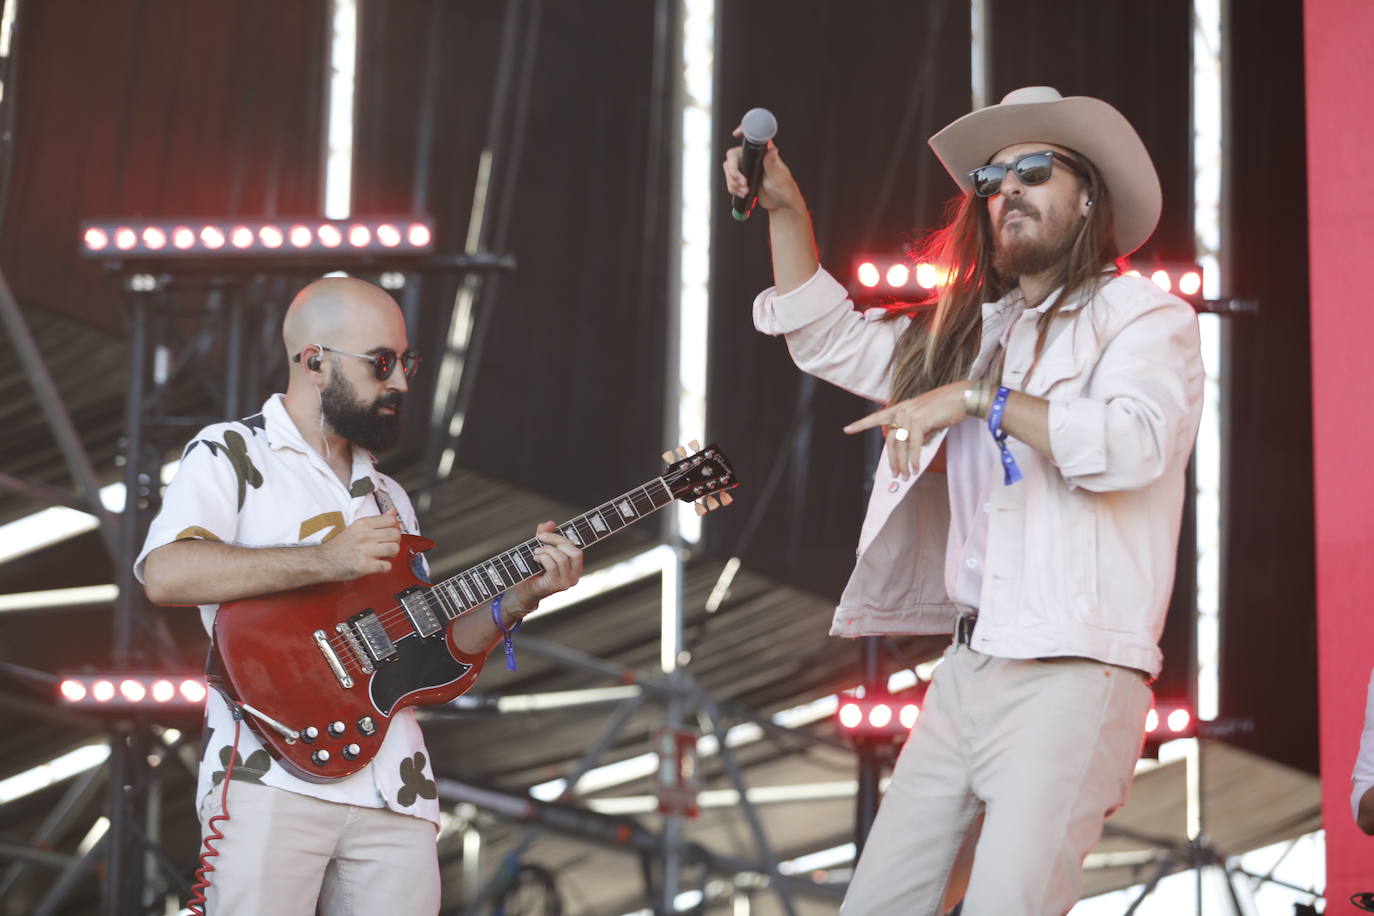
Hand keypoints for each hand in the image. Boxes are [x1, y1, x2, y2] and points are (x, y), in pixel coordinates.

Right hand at [319, 511, 400, 579]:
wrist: (321, 561)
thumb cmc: (338, 546)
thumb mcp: (356, 527)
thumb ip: (376, 520)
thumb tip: (392, 511)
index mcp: (363, 524)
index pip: (391, 520)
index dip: (394, 527)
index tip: (390, 533)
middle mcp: (366, 535)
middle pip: (395, 534)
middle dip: (395, 541)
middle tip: (387, 546)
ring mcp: (366, 551)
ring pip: (394, 549)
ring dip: (392, 554)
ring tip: (383, 556)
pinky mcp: (365, 566)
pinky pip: (387, 566)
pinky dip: (385, 567)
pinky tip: (377, 565)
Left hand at [510, 521, 583, 617]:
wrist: (524, 592)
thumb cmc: (535, 571)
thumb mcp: (542, 550)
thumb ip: (547, 536)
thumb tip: (550, 523)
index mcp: (576, 568)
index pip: (576, 549)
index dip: (561, 538)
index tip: (544, 534)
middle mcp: (574, 576)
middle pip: (574, 552)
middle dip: (556, 541)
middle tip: (540, 539)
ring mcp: (566, 582)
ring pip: (562, 558)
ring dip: (547, 550)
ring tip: (536, 551)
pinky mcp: (554, 585)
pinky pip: (552, 566)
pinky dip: (542, 557)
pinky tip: (535, 558)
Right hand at [722, 127, 804, 212]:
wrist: (780, 203)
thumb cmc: (784, 189)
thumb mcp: (779, 177)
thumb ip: (773, 164)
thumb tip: (773, 150)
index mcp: (764, 152)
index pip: (750, 137)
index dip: (742, 131)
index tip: (736, 133)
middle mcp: (753, 158)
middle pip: (732, 156)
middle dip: (734, 172)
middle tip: (743, 183)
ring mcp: (747, 168)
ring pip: (729, 170)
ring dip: (733, 183)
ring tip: (745, 191)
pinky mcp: (742, 178)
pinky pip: (730, 180)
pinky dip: (733, 188)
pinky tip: (743, 193)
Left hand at [844, 383, 968, 479]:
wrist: (962, 397)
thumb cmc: (946, 407)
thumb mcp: (926, 419)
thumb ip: (915, 431)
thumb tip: (912, 450)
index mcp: (901, 407)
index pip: (877, 417)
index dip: (861, 424)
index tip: (847, 429)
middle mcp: (902, 410)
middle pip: (891, 440)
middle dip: (892, 460)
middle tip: (896, 474)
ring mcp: (910, 415)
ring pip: (901, 445)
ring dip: (904, 463)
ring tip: (907, 476)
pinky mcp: (920, 421)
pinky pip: (914, 445)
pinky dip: (915, 458)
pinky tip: (916, 468)